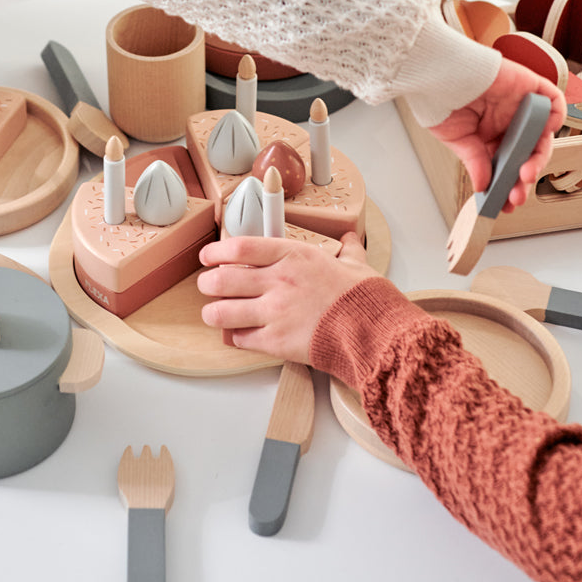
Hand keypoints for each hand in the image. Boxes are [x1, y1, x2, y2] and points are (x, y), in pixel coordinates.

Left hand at [196, 232, 372, 361]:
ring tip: (213, 313)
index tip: (208, 256)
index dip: (217, 251)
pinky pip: (241, 339)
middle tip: (207, 285)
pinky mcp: (276, 342)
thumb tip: (351, 239)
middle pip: (222, 279)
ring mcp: (275, 312)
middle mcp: (278, 282)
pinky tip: (237, 334)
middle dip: (207, 282)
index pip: (241, 247)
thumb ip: (347, 252)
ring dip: (213, 312)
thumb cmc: (365, 300)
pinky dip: (235, 337)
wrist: (374, 334)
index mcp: (293, 256)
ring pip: (222, 311)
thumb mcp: (355, 266)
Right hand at [428, 57, 564, 210]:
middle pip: (527, 155)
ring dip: (538, 159)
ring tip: (524, 175)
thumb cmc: (439, 98)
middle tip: (516, 195)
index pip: (507, 164)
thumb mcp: (457, 140)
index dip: (509, 184)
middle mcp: (507, 122)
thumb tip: (485, 186)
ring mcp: (520, 107)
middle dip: (523, 179)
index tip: (507, 204)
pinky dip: (554, 119)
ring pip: (541, 137)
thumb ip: (475, 162)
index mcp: (488, 135)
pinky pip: (553, 104)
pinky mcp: (529, 88)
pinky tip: (541, 136)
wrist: (438, 73)